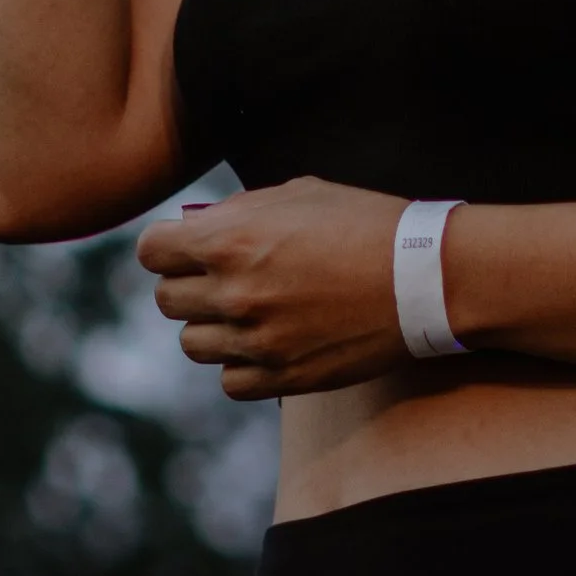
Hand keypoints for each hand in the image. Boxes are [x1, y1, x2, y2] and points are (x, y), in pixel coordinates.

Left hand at [138, 176, 411, 399]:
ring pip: (192, 344)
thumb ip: (239, 211)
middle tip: (221, 278)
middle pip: (166, 300)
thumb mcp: (298, 194)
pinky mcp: (282, 377)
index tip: (186, 248)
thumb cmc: (365, 224)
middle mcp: (234, 293)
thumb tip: (199, 226)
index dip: (167, 247)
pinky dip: (241, 364)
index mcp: (230, 240)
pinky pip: (229, 381)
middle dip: (188, 285)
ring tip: (248, 311)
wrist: (424, 278)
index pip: (150, 251)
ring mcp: (257, 341)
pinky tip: (268, 342)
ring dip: (211, 327)